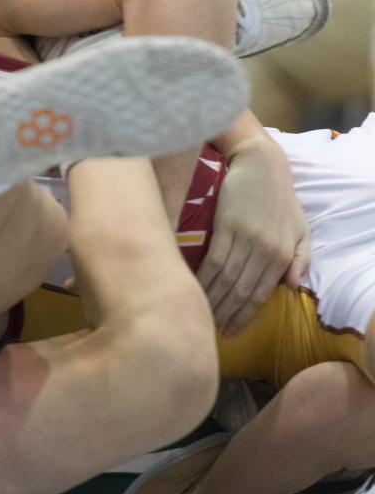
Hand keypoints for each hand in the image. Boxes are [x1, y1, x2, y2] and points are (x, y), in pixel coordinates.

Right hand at [196, 136, 309, 334]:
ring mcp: (246, 239)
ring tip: (200, 314)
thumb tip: (292, 286)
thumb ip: (301, 257)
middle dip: (226, 313)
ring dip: (212, 300)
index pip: (260, 293)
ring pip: (226, 279)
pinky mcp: (227, 227)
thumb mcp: (300, 227)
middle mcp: (266, 250)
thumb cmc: (280, 195)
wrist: (261, 163)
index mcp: (283, 254)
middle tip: (210, 330)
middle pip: (241, 290)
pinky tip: (194, 289)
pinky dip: (203, 279)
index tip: (230, 331)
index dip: (245, 315)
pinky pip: (214, 261)